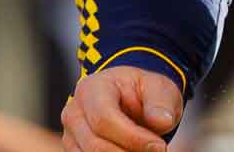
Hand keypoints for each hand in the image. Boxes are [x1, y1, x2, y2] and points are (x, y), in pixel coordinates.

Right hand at [61, 65, 183, 150]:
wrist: (131, 101)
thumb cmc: (144, 93)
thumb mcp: (159, 88)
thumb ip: (160, 103)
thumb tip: (162, 121)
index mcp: (92, 88)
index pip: (104, 119)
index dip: (132, 137)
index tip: (159, 146)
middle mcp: (74, 112)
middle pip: (94, 145)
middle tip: (157, 151)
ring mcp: (71, 135)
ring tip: (144, 150)